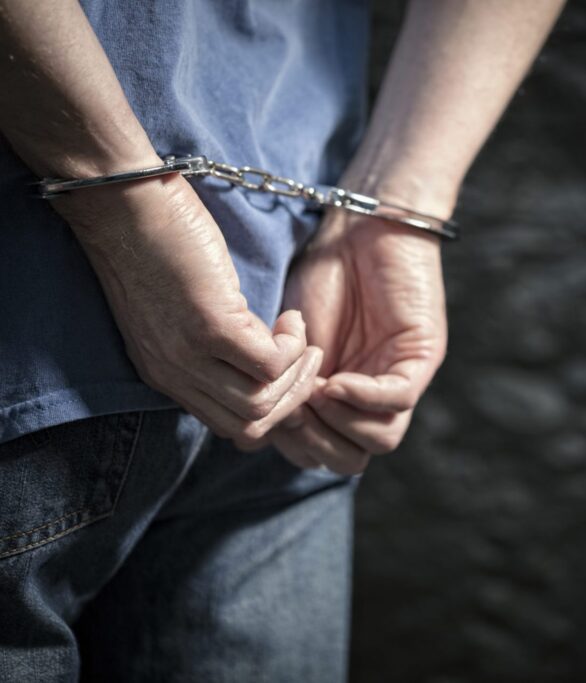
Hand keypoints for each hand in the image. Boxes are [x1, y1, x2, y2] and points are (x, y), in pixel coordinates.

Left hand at [58, 173, 322, 445]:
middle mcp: (174, 374)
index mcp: (165, 374)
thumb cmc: (155, 242)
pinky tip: (290, 319)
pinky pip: (268, 363)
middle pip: (249, 423)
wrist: (123, 203)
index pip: (229, 424)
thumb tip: (259, 356)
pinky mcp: (210, 326)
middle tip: (308, 359)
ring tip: (301, 339)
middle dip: (292, 397)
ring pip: (261, 402)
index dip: (271, 407)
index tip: (290, 374)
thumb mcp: (176, 312)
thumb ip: (207, 344)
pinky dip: (291, 347)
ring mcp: (190, 354)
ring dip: (296, 373)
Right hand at [265, 211, 447, 472]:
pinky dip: (361, 399)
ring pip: (379, 441)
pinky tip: (334, 381)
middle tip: (289, 410)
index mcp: (339, 402)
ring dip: (337, 425)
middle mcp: (371, 399)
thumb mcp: (290, 342)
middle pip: (351, 459)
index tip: (266, 408)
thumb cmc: (321, 275)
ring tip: (312, 393)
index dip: (291, 442)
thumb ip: (282, 388)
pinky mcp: (421, 358)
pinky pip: (397, 401)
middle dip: (313, 443)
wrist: (357, 226)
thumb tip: (264, 431)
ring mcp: (399, 380)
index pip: (320, 454)